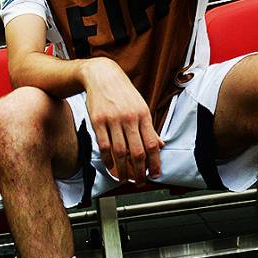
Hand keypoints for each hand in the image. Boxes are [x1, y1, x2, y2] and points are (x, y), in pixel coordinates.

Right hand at [80, 58, 162, 184]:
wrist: (101, 75)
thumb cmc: (123, 93)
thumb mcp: (141, 106)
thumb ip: (149, 127)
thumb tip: (160, 145)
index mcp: (143, 114)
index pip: (152, 144)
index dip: (155, 162)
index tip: (155, 174)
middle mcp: (129, 117)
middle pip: (137, 151)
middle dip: (139, 171)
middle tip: (140, 182)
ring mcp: (113, 119)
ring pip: (120, 151)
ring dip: (123, 170)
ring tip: (125, 179)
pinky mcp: (97, 121)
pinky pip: (104, 145)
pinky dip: (108, 160)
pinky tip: (111, 167)